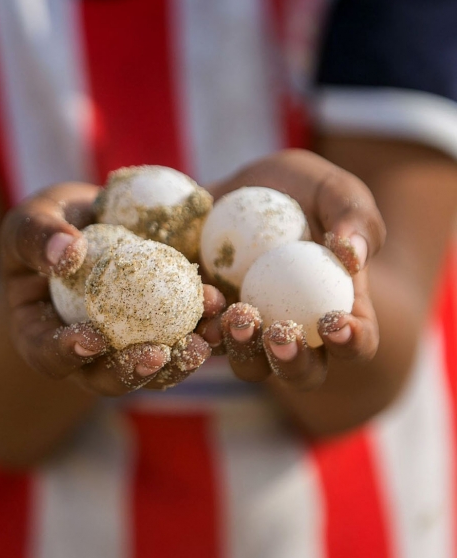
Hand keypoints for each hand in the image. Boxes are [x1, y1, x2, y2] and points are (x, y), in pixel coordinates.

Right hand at [1, 183, 223, 395]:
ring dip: (179, 361)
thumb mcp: (31, 219)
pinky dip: (201, 328)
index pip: (49, 355)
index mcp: (41, 334)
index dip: (68, 353)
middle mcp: (84, 355)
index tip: (93, 338)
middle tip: (157, 354)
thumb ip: (36, 236)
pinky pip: (182, 339)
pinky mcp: (161, 331)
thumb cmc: (50, 223)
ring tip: (202, 342)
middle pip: (105, 378)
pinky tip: (219, 309)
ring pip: (151, 370)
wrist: (95, 220)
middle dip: (132, 372)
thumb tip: (67, 252)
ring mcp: (125, 347)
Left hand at [197, 149, 385, 390]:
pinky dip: (201, 322)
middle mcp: (297, 333)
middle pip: (300, 372)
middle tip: (277, 332)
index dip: (351, 343)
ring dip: (241, 349)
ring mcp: (252, 331)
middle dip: (290, 362)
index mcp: (340, 312)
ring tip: (235, 313)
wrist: (251, 185)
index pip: (356, 343)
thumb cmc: (308, 191)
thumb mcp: (336, 191)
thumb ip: (355, 218)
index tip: (335, 322)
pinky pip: (204, 333)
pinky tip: (204, 295)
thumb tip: (354, 255)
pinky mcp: (212, 317)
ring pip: (248, 364)